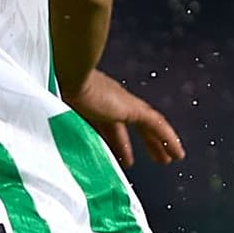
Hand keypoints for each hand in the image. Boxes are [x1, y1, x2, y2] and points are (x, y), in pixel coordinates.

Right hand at [69, 69, 185, 167]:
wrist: (67, 74)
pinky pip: (156, 125)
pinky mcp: (131, 107)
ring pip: (149, 126)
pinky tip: (177, 153)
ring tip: (171, 158)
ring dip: (159, 143)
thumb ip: (63, 131)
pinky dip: (168, 139)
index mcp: (94, 103)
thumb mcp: (60, 117)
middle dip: (143, 143)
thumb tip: (58, 149)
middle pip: (132, 126)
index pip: (111, 126)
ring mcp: (122, 103)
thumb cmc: (56, 93)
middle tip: (153, 158)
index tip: (123, 156)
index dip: (118, 142)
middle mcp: (111, 101)